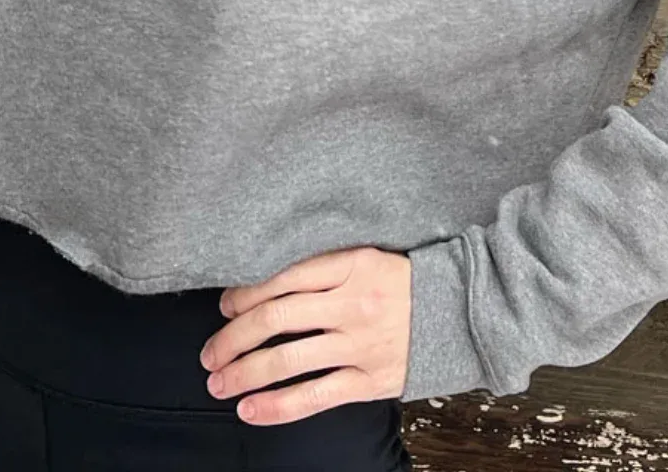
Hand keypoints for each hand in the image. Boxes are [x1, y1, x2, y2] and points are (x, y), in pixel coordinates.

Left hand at [199, 245, 410, 425]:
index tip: (225, 307)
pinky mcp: (370, 381)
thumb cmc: (402, 283)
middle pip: (276, 319)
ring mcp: (360, 345)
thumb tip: (263, 285)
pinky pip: (315, 396)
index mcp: (349, 266)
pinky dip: (278, 405)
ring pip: (288, 360)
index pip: (282, 278)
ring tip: (218, 383)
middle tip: (209, 353)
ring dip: (245, 372)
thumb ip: (322, 267)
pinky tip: (251, 409)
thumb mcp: (365, 258)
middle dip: (233, 338)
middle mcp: (351, 304)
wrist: (458, 313)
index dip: (245, 294)